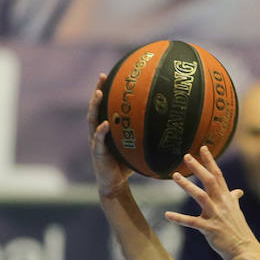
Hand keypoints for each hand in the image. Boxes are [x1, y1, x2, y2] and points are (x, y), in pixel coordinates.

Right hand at [87, 75, 132, 197]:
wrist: (115, 184)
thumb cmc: (126, 165)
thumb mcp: (135, 147)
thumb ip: (144, 136)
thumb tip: (167, 127)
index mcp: (105, 130)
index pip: (103, 107)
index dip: (105, 91)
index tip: (109, 75)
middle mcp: (98, 133)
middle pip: (94, 108)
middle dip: (97, 91)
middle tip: (102, 77)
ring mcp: (96, 142)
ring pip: (92, 120)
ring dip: (95, 106)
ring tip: (100, 94)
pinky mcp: (98, 153)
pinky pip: (99, 140)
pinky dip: (102, 131)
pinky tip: (106, 124)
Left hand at [163, 148, 254, 259]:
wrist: (244, 249)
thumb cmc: (238, 231)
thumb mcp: (237, 212)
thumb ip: (234, 200)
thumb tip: (238, 192)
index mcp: (227, 199)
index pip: (219, 175)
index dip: (210, 161)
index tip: (203, 148)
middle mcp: (222, 204)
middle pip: (210, 181)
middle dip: (198, 167)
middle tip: (186, 156)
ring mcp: (216, 216)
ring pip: (201, 196)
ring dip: (187, 185)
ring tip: (175, 175)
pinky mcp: (210, 229)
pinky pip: (192, 222)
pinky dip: (179, 218)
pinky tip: (167, 215)